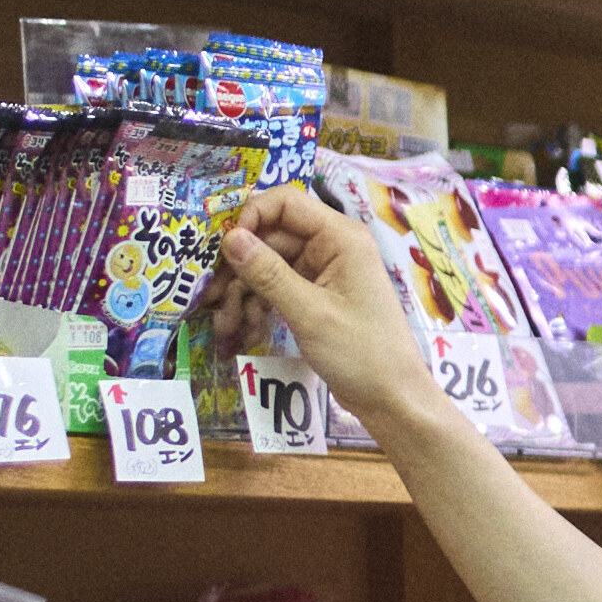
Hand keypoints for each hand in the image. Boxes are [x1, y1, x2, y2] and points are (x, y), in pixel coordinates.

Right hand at [210, 184, 434, 434]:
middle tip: (209, 296)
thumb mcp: (310, 312)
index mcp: (340, 237)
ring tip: (223, 325)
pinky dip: (257, 307)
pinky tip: (240, 332)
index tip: (224, 248)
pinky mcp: (315, 297)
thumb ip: (268, 273)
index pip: (286, 202)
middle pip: (271, 237)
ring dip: (242, 293)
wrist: (391, 398)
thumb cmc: (361, 353)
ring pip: (268, 267)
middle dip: (239, 267)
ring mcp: (322, 273)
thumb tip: (230, 238)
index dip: (251, 217)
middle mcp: (331, 247)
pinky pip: (276, 290)